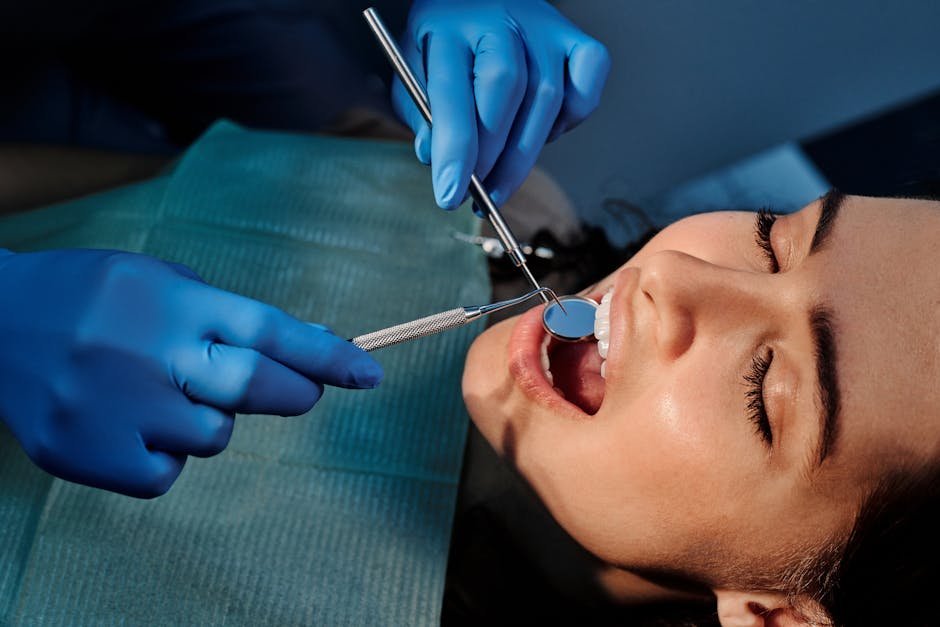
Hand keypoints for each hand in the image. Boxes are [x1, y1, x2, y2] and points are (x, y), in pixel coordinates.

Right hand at [0, 249, 381, 497]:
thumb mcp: (159, 280)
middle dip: (295, 392)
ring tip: (165, 393)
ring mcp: (114, 407)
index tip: (369, 374)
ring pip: (213, 438)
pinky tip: (131, 423)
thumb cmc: (94, 297)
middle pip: (253, 386)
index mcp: (171, 302)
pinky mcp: (86, 453)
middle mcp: (146, 352)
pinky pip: (166, 474)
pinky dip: (165, 454)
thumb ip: (221, 316)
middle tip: (300, 390)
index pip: (268, 330)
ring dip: (211, 421)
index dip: (326, 355)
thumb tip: (301, 356)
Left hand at [394, 0, 609, 209]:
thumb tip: (434, 158)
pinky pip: (585, 91)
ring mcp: (545, 29)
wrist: (477, 3)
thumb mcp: (413, 69)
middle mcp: (501, 20)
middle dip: (492, 156)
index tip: (450, 195)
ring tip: (499, 184)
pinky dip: (569, 123)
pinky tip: (539, 135)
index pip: (453, 91)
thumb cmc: (446, 42)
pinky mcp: (578, 43)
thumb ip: (420, 113)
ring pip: (548, 98)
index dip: (455, 150)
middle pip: (508, 90)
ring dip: (524, 154)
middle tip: (477, 194)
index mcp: (448, 24)